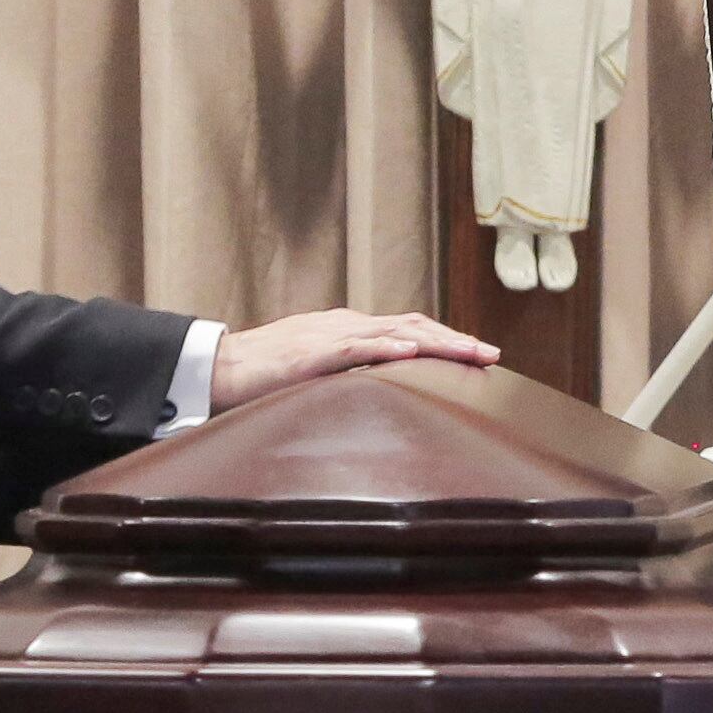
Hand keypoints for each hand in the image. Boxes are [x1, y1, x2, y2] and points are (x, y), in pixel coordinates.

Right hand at [211, 309, 497, 413]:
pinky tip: (410, 353)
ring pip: (393, 333)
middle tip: (492, 355)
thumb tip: (389, 388)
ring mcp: (331, 335)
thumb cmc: (267, 372)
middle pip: (413, 325)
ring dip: (435, 342)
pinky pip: (354, 348)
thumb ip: (353, 373)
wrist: (221, 367)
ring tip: (468, 352)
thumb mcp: (321, 371)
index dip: (447, 339)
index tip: (480, 355)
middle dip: (455, 339)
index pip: (409, 329)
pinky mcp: (310, 352)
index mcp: (351, 329)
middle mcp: (348, 324)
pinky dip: (385, 348)